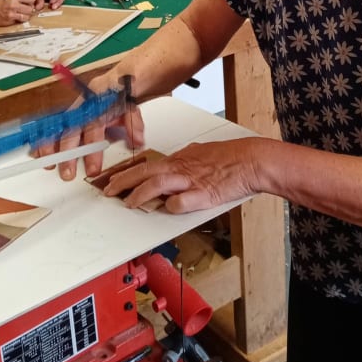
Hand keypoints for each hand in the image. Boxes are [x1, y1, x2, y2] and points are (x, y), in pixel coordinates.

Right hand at [0, 0, 35, 25]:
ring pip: (27, 17)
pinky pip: (20, 22)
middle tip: (25, 7)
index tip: (28, 0)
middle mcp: (13, 6)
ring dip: (26, 15)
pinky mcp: (9, 23)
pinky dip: (19, 20)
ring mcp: (12, 16)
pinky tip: (15, 17)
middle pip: (31, 8)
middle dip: (29, 8)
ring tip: (20, 13)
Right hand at [33, 73, 144, 179]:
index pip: (94, 131)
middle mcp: (82, 111)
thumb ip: (134, 125)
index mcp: (98, 108)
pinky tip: (35, 152)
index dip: (92, 151)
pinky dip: (42, 139)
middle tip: (67, 174)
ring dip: (50, 147)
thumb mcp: (131, 108)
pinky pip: (51, 127)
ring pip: (57, 128)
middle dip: (68, 156)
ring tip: (47, 164)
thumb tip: (137, 141)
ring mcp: (72, 112)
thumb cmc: (119, 98)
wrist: (112, 82)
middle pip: (71, 133)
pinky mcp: (66, 115)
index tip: (92, 169)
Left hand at [103, 137, 260, 213]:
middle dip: (124, 181)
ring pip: (158, 183)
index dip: (130, 174)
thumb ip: (186, 160)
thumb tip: (174, 164)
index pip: (148, 165)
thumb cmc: (232, 157)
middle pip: (145, 171)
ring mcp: (191, 180)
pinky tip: (167, 209)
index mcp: (181, 158)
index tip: (117, 180)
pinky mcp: (204, 193)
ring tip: (128, 203)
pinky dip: (173, 205)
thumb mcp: (203, 153)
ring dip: (140, 193)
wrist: (251, 160)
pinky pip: (182, 201)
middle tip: (109, 190)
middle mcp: (182, 167)